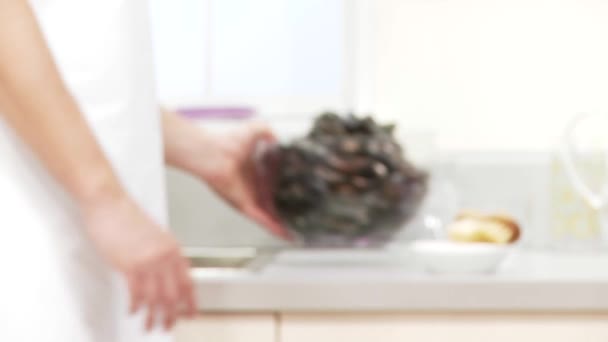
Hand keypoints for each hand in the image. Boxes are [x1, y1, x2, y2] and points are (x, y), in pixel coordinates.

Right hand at [82, 194, 195, 330]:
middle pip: (173, 294)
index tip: (192, 314)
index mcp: (173, 248)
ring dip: (153, 316)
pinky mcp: (128, 264)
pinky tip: (133, 312)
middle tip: (168, 327)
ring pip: (155, 298)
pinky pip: (136, 293)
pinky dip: (135, 306)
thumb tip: (166, 277)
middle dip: (172, 315)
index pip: (188, 282)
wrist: (109, 203)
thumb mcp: (154, 236)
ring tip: (149, 326)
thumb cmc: (127, 218)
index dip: (191, 302)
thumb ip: (162, 255)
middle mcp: (164, 256)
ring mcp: (147, 261)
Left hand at [197, 123, 289, 239]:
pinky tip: (285, 234)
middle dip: (285, 213)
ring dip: (282, 225)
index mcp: (254, 173)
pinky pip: (262, 219)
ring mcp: (249, 197)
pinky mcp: (245, 204)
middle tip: (300, 221)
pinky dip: (273, 227)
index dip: (285, 191)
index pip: (272, 185)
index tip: (298, 197)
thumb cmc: (226, 142)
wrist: (211, 152)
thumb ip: (267, 131)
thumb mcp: (254, 130)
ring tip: (296, 234)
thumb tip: (278, 136)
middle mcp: (252, 188)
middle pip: (272, 204)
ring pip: (269, 216)